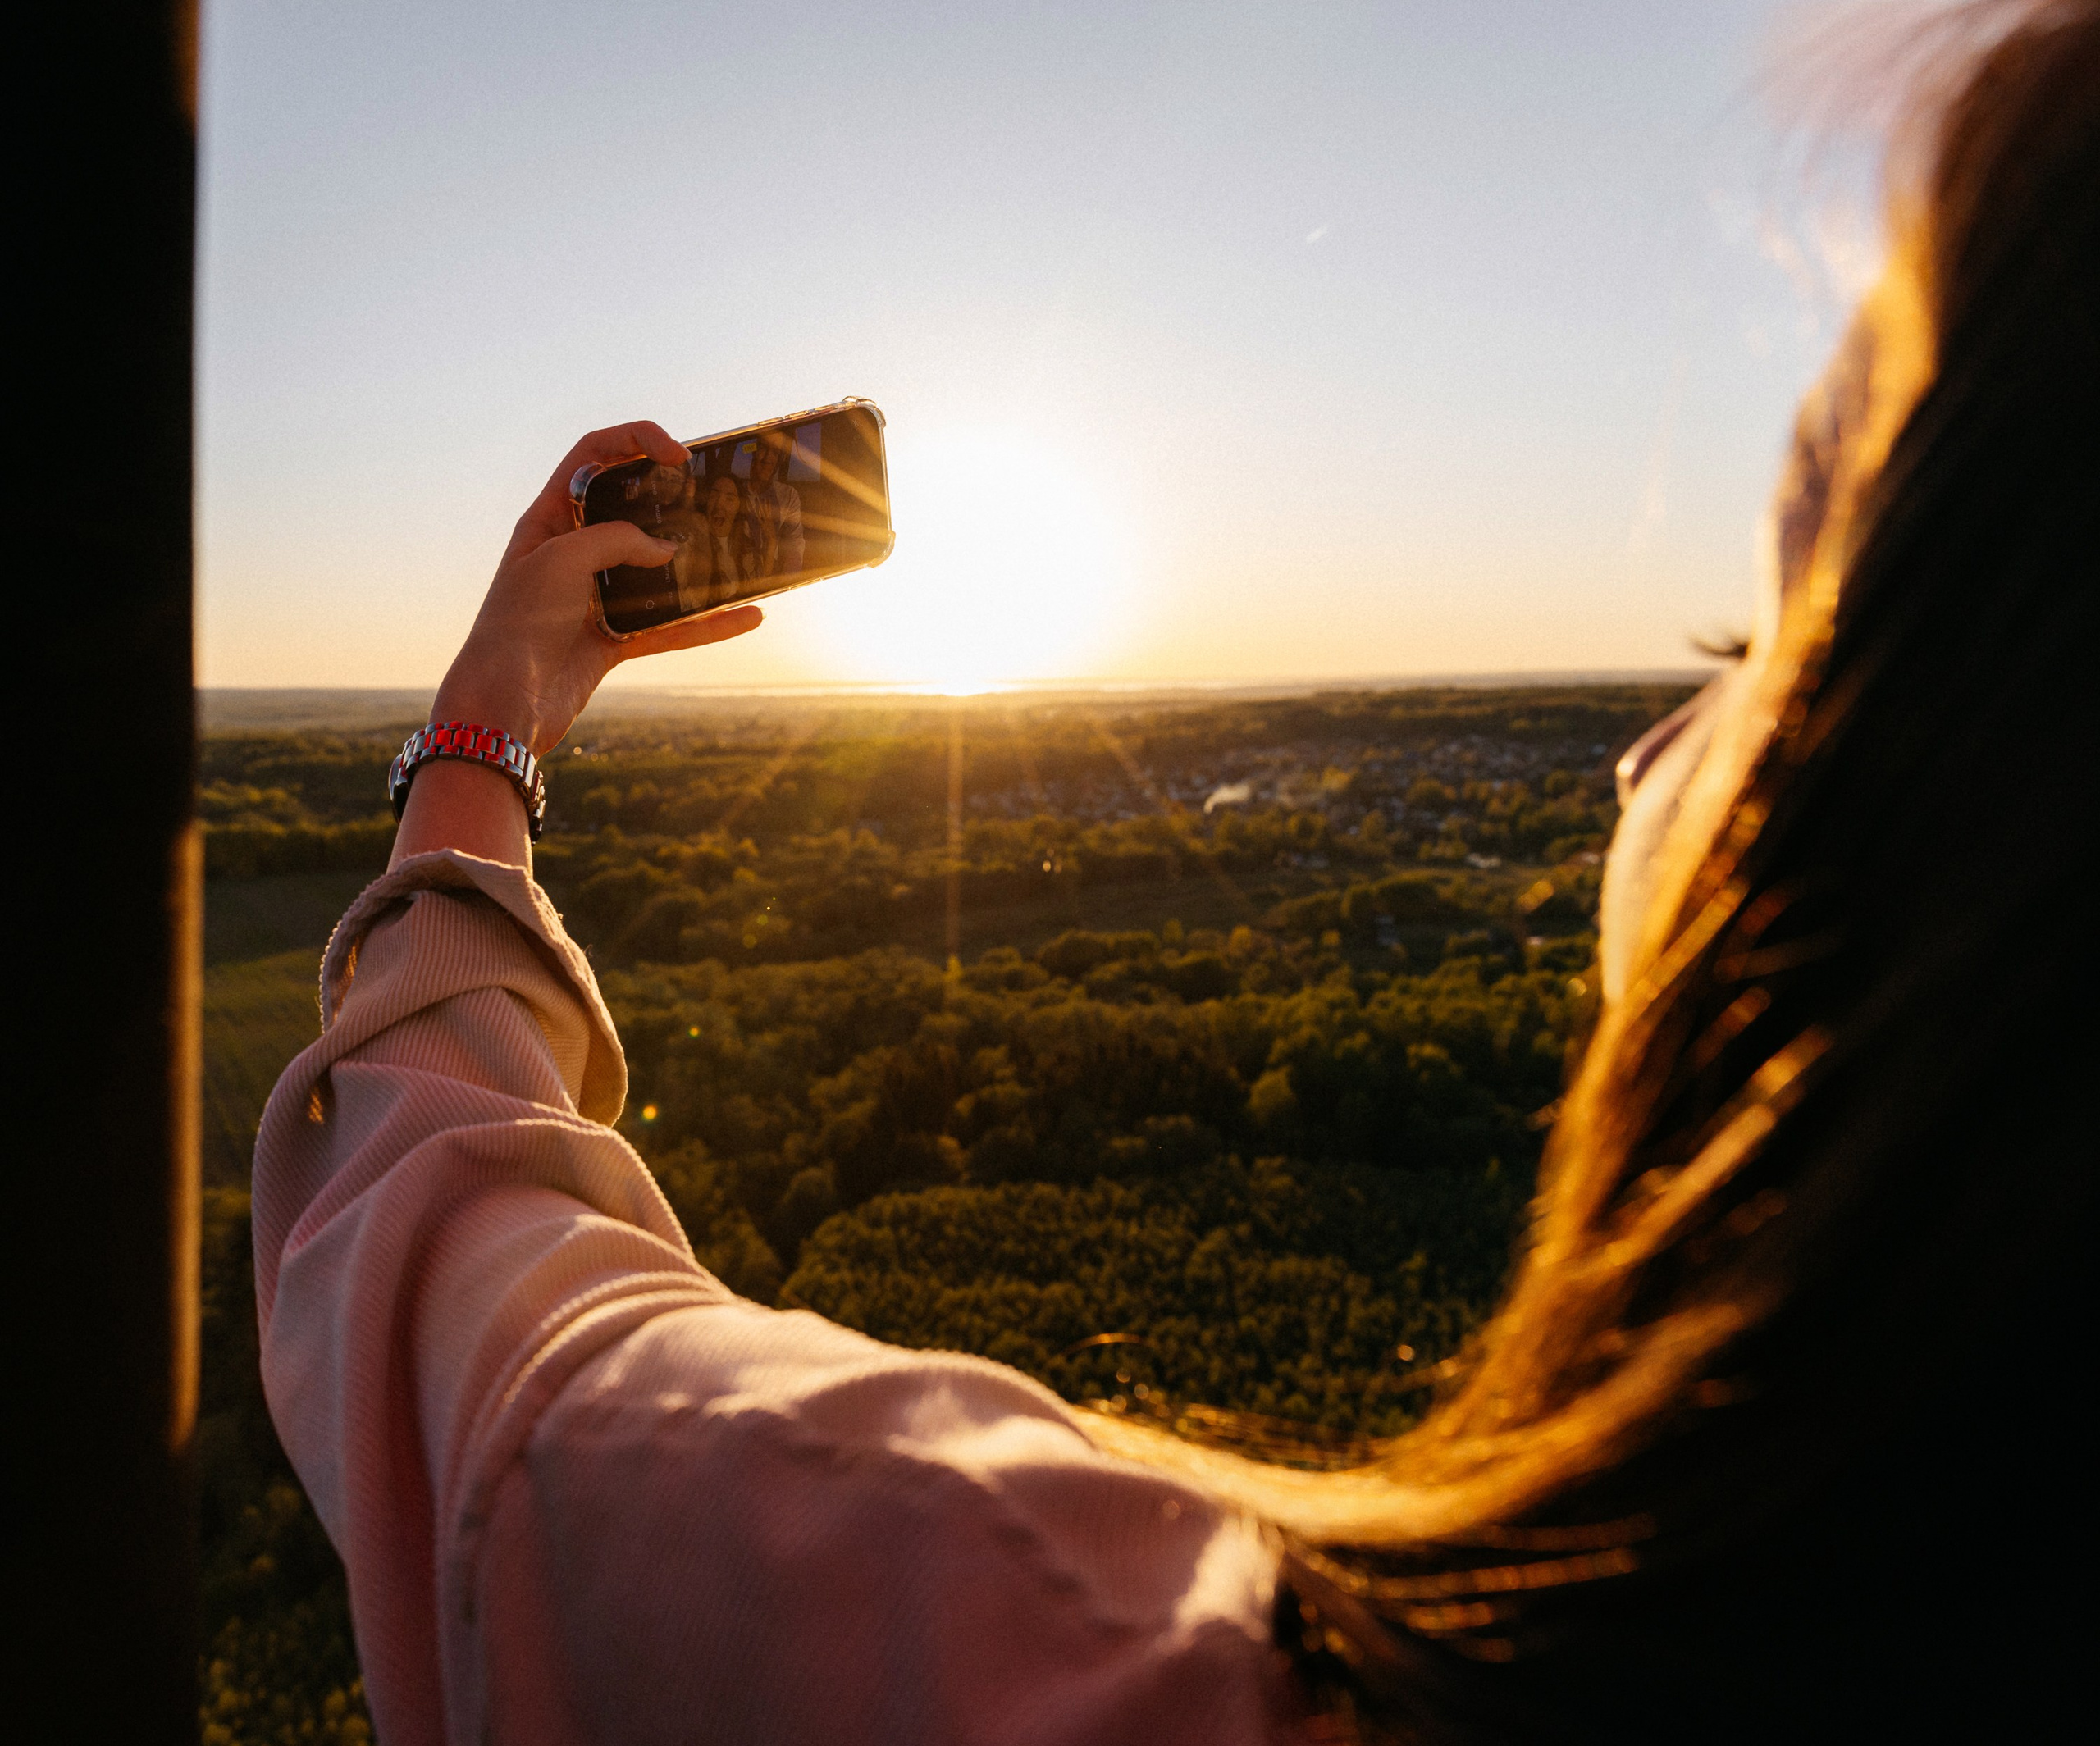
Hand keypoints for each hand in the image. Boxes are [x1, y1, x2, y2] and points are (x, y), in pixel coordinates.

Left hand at [431, 420, 762, 753]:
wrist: (504, 705)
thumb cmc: (518, 622)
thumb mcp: (563, 559)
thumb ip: (618, 539)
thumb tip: (667, 550)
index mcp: (550, 518)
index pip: (594, 456)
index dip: (635, 442)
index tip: (678, 455)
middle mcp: (573, 552)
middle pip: (631, 508)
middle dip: (672, 498)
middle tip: (711, 496)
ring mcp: (596, 596)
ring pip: (657, 569)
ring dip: (697, 563)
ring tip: (737, 551)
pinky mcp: (615, 639)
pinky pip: (671, 625)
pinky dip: (709, 623)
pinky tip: (747, 617)